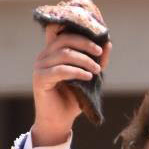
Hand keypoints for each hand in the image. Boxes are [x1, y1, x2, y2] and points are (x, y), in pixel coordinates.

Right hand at [31, 20, 109, 147]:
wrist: (59, 121)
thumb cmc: (72, 98)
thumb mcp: (88, 77)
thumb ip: (96, 61)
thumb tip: (108, 43)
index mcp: (53, 51)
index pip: (60, 30)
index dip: (75, 27)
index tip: (95, 32)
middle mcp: (44, 56)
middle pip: (65, 39)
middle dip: (85, 44)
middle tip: (99, 52)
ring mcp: (40, 66)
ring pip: (64, 54)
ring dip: (84, 61)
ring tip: (97, 71)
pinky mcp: (40, 79)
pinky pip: (61, 70)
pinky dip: (76, 72)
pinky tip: (88, 77)